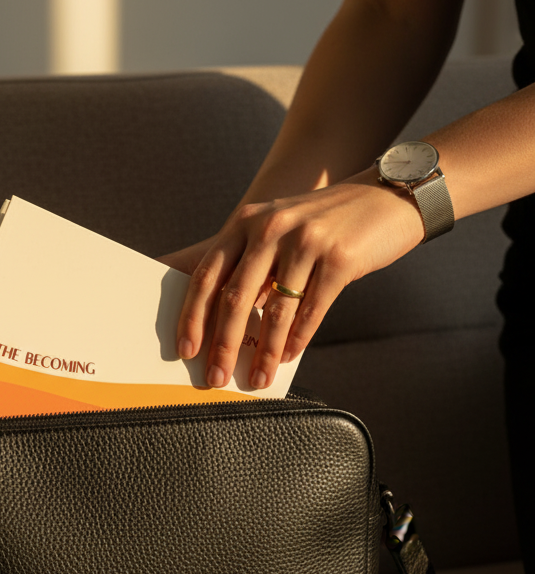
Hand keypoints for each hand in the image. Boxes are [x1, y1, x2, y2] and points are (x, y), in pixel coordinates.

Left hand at [158, 169, 424, 388]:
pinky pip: (310, 311)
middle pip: (234, 298)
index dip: (192, 316)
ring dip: (263, 353)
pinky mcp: (338, 258)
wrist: (388, 195)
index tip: (186, 350)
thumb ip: (253, 266)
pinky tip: (288, 357)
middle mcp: (271, 228)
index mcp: (247, 221)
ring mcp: (305, 241)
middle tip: (215, 378)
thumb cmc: (325, 223)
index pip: (207, 275)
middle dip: (223, 345)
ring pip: (274, 311)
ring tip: (258, 378)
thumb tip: (227, 325)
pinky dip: (296, 340)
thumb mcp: (280, 230)